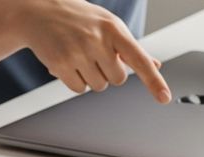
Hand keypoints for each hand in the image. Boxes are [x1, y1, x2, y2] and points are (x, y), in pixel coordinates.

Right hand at [16, 0, 169, 101]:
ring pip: (98, 86)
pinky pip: (79, 89)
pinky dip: (74, 81)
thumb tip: (155, 65)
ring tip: (78, 54)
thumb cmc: (79, 19)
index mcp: (114, 29)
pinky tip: (67, 61)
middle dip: (108, 71)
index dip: (153, 81)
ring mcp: (78, 52)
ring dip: (90, 76)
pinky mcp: (60, 64)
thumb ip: (132, 48)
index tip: (165, 98)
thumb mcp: (109, 25)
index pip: (139, 59)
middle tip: (94, 53)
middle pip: (117, 79)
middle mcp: (97, 39)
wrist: (39, 11)